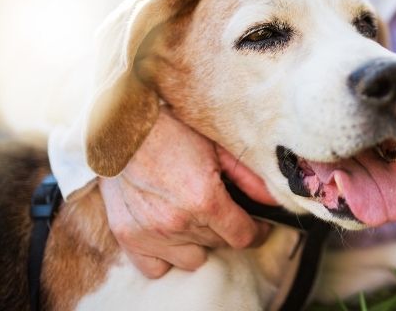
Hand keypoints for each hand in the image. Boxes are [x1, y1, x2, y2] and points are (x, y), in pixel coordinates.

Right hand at [99, 108, 275, 278]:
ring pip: (193, 258)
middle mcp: (178, 222)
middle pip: (219, 244)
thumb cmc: (173, 132)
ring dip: (199, 242)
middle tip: (221, 207)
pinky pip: (157, 267)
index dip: (257, 232)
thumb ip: (249, 178)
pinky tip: (171, 235)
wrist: (124, 129)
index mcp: (204, 199)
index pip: (243, 237)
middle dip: (226, 228)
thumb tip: (271, 199)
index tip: (257, 225)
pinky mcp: (130, 237)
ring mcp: (152, 233)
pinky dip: (167, 256)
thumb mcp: (218, 148)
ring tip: (194, 218)